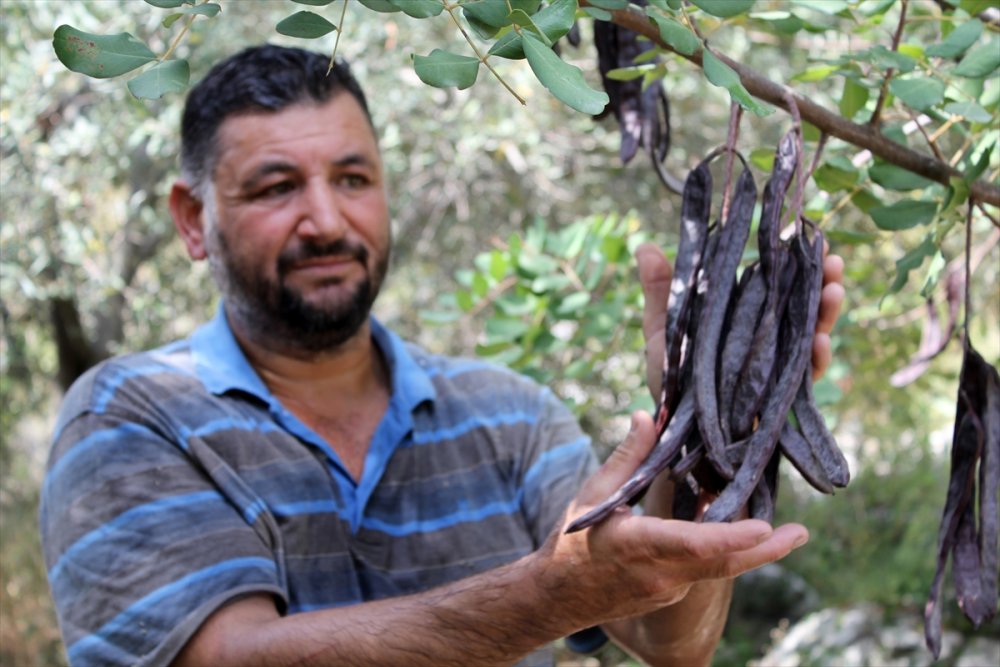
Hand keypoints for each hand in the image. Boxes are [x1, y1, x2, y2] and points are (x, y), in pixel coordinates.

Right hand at [545, 411, 808, 624]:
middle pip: (721, 563)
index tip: (764, 527)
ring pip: (718, 569)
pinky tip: (740, 536)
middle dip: (765, 550)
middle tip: (799, 534)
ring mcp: (667, 589)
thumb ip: (627, 457)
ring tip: (785, 533)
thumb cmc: (573, 541)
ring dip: (750, 551)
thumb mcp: (594, 494)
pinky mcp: (671, 594)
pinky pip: (705, 572)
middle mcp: (659, 573)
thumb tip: (649, 414)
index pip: (692, 544)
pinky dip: (724, 554)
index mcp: (636, 544)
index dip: (731, 537)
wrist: (558, 596)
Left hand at [636, 241, 844, 395]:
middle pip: (802, 300)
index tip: (807, 231)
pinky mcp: (783, 393)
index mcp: (744, 313)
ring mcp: (778, 362)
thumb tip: (644, 246)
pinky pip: (806, 374)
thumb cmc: (671, 376)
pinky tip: (821, 342)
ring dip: (827, 311)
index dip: (794, 257)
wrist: (675, 430)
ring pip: (811, 331)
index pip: (776, 278)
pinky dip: (816, 357)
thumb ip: (661, 290)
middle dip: (821, 278)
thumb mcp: (663, 329)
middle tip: (832, 257)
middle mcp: (766, 333)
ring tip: (834, 289)